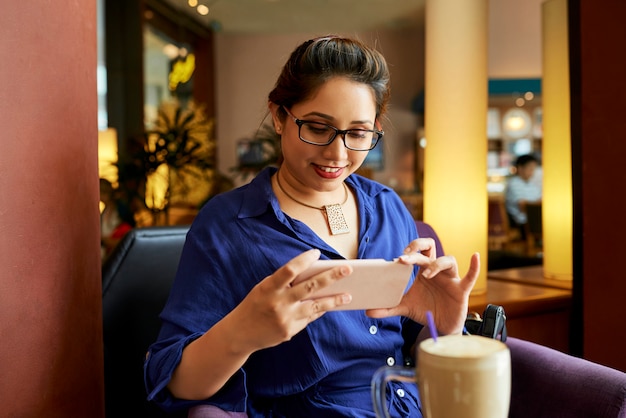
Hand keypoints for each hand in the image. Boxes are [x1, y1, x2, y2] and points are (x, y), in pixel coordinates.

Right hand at [230, 249, 352, 352]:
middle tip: (347, 269)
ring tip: (348, 295)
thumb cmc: (255, 305)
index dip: (304, 260)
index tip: (317, 253)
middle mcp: (278, 303)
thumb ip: (284, 283)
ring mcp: (285, 319)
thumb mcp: (264, 289)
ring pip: (316, 306)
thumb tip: (312, 276)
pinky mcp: (290, 331)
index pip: (289, 270)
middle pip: (310, 287)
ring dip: (334, 300)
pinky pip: (309, 318)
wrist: (240, 334)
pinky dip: (320, 310)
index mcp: (269, 288)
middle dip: (331, 277)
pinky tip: (330, 305)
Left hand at [366, 238, 479, 334]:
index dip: (408, 252)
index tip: (396, 260)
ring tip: (425, 275)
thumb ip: (387, 308)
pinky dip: (474, 267)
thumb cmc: (425, 311)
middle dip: (418, 248)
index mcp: (422, 271)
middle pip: (430, 248)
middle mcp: (436, 271)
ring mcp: (450, 279)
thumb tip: (367, 312)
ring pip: (448, 260)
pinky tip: (475, 256)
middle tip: (405, 257)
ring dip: (436, 264)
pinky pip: (470, 276)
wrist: (441, 328)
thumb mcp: (405, 308)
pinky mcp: (461, 290)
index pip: (416, 253)